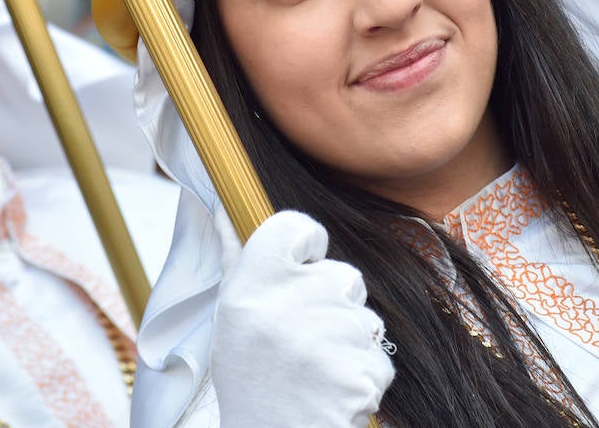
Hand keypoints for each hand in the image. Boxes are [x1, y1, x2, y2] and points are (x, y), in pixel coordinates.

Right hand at [212, 211, 392, 427]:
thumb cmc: (250, 380)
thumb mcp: (231, 320)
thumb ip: (240, 263)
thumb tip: (222, 210)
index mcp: (253, 287)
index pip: (294, 226)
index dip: (306, 242)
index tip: (302, 264)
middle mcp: (294, 302)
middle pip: (342, 274)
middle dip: (333, 303)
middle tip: (302, 339)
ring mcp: (335, 334)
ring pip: (362, 317)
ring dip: (348, 340)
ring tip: (315, 370)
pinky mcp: (365, 367)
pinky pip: (376, 353)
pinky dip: (361, 371)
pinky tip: (333, 389)